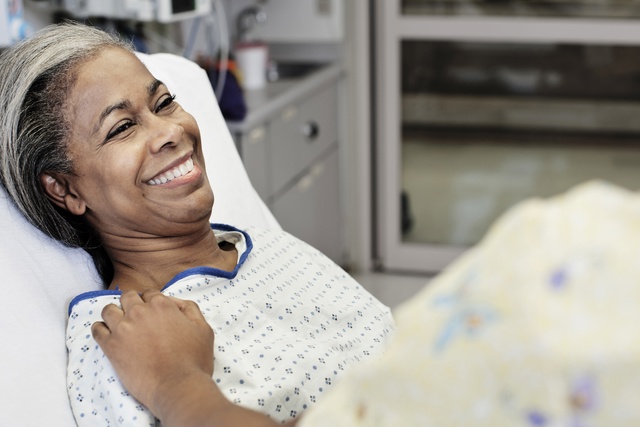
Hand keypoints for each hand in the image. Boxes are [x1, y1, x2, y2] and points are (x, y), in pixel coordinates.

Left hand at [92, 290, 213, 415]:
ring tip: (119, 325)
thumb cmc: (194, 360)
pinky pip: (97, 330)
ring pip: (109, 310)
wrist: (178, 386)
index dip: (151, 302)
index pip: (149, 294)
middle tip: (136, 318)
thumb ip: (190, 309)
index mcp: (162, 305)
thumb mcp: (203, 329)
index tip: (151, 313)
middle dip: (131, 304)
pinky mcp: (111, 346)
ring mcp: (123, 328)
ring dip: (113, 314)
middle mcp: (139, 312)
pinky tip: (106, 335)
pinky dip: (99, 329)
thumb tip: (176, 303)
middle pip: (127, 297)